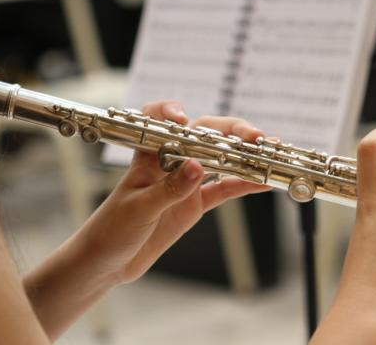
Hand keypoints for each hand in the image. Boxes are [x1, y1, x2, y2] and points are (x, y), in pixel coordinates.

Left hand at [77, 101, 270, 283]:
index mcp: (149, 157)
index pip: (159, 121)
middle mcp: (170, 162)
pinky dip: (243, 185)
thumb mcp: (139, 209)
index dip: (172, 113)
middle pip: (204, 136)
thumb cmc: (111, 230)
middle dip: (231, 132)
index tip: (185, 120)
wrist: (107, 262)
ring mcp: (186, 182)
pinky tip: (262, 182)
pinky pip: (224, 189)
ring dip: (244, 156)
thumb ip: (169, 189)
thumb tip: (197, 167)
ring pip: (220, 160)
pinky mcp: (195, 203)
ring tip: (268, 153)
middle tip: (254, 138)